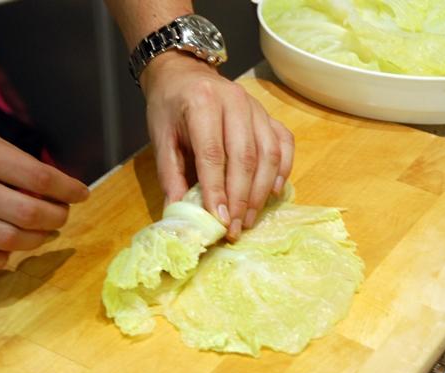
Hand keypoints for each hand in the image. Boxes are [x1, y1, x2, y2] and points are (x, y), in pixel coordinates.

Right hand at [0, 121, 88, 269]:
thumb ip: (14, 160)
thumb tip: (54, 185)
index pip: (38, 177)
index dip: (68, 188)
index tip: (82, 193)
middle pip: (28, 213)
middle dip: (57, 217)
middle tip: (63, 214)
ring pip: (8, 240)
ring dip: (37, 240)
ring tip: (46, 232)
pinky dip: (1, 260)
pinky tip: (10, 250)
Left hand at [141, 52, 294, 240]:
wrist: (183, 73)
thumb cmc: (169, 107)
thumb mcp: (161, 138)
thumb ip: (170, 176)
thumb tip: (177, 215)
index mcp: (202, 103)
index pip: (213, 154)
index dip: (217, 189)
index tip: (219, 219)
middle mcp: (234, 102)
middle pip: (244, 157)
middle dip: (241, 198)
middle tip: (235, 227)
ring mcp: (256, 107)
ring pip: (268, 154)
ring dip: (260, 192)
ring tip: (248, 218)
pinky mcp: (268, 115)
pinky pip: (283, 144)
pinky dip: (282, 170)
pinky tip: (272, 193)